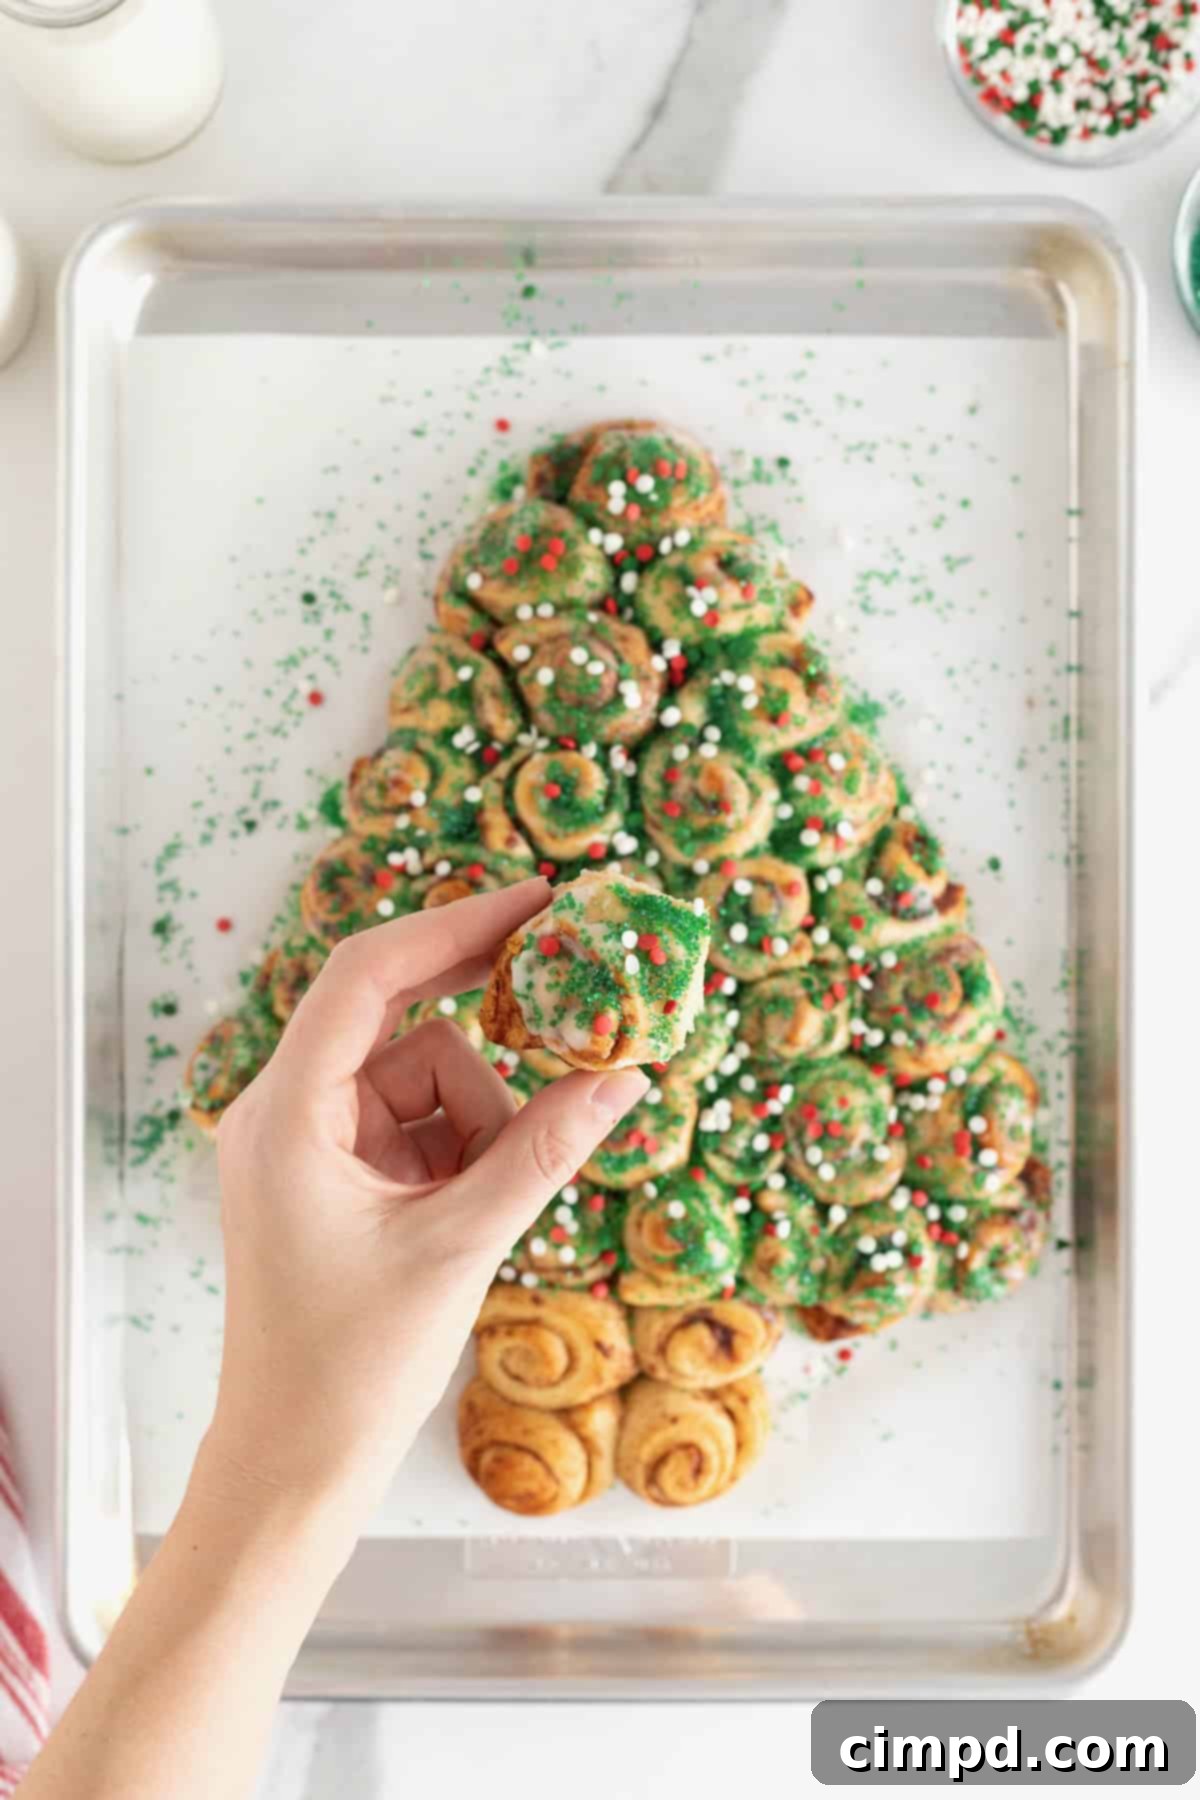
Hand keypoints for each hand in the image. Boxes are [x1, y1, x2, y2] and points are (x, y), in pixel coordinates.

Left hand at [200, 877, 647, 1527]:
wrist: (294, 1462)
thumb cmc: (352, 1367)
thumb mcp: (462, 1246)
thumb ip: (545, 1151)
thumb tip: (628, 1074)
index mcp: (285, 1114)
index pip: (366, 976)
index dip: (454, 926)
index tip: (538, 899)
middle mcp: (283, 1111)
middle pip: (397, 1019)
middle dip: (478, 1014)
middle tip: (565, 983)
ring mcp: (308, 1144)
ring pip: (424, 1078)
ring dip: (479, 1123)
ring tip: (483, 1211)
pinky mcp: (334, 1175)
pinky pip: (419, 1124)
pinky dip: (463, 1152)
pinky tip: (470, 1216)